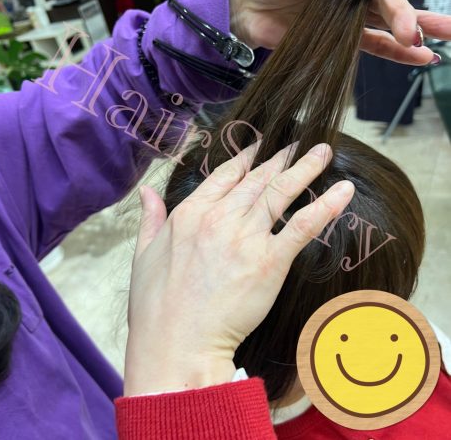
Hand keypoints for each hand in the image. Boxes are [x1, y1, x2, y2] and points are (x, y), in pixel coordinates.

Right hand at [124, 143, 354, 395]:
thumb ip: (150, 218)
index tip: (258, 147)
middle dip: (279, 158)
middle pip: (256, 179)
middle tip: (297, 144)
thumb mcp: (142, 255)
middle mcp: (219, 217)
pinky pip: (302, 226)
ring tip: (321, 152)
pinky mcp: (269, 262)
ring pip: (280, 193)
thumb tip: (146, 193)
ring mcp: (245, 237)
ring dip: (304, 169)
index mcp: (189, 213)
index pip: (224, 176)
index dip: (244, 158)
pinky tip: (343, 190)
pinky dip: (325, 206)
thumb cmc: (155, 306)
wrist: (175, 343)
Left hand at [229, 0, 450, 64]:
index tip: (398, 10)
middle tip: (448, 29)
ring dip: (415, 35)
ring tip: (442, 44)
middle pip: (393, 4)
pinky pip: (372, 47)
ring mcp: (348, 18)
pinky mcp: (339, 42)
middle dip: (418, 17)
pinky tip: (417, 57)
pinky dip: (393, 53)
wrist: (247, 8)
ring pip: (389, 26)